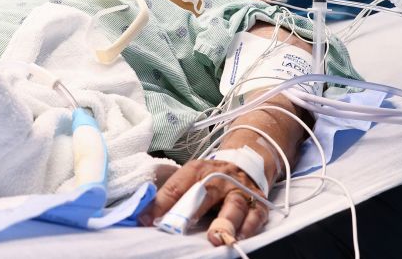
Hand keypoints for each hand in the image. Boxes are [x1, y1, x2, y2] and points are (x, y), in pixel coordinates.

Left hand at [139, 158, 269, 243]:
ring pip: (234, 204)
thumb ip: (171, 195)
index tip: (146, 220)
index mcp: (198, 170)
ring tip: (216, 237)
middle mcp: (220, 178)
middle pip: (207, 192)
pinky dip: (249, 226)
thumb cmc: (212, 177)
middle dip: (194, 209)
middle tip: (182, 226)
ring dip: (225, 221)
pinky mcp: (257, 201)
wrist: (245, 164)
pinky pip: (255, 214)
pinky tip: (241, 236)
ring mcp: (240, 189)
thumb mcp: (191, 179)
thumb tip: (144, 216)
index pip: (176, 186)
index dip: (161, 203)